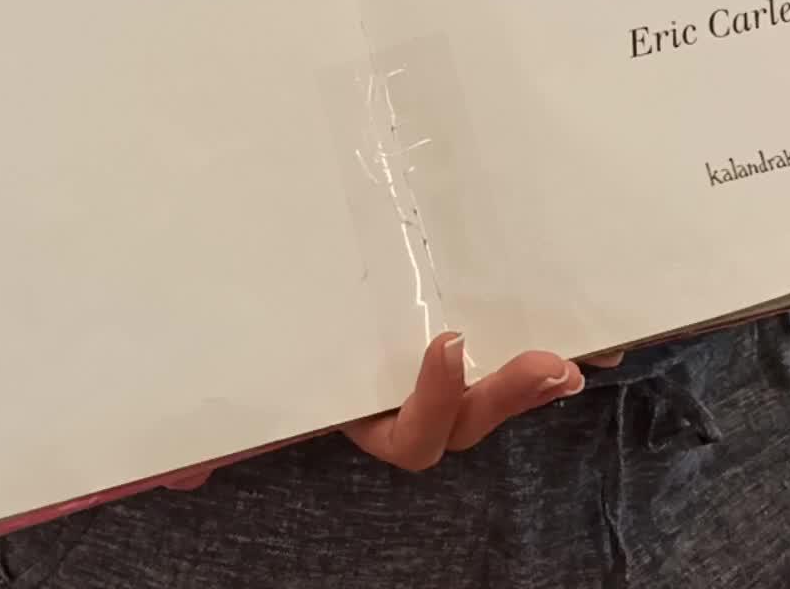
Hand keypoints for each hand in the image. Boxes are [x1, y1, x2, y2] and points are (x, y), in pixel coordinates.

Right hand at [162, 335, 607, 489]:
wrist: (278, 307)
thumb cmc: (272, 359)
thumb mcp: (248, 393)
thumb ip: (211, 436)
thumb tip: (179, 481)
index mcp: (367, 417)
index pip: (410, 436)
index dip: (435, 400)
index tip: (448, 342)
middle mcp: (413, 406)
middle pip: (472, 420)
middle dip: (510, 395)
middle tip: (549, 363)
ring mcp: (447, 379)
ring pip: (500, 392)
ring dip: (542, 379)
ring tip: (582, 353)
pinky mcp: (472, 344)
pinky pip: (520, 357)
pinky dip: (564, 349)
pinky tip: (610, 333)